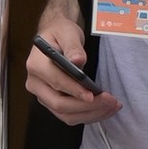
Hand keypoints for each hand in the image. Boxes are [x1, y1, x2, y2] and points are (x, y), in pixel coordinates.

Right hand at [23, 6, 118, 123]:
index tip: (93, 95)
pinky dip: (88, 115)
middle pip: (59, 104)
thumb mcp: (67, 33)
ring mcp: (42, 95)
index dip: (75, 91)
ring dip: (90, 114)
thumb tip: (78, 61)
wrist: (54, 38)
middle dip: (87, 107)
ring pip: (65, 115)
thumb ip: (72, 47)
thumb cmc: (60, 33)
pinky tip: (104, 109)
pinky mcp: (52, 103)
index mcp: (36, 65)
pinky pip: (69, 116)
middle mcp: (35, 84)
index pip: (56, 83)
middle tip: (110, 102)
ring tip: (112, 106)